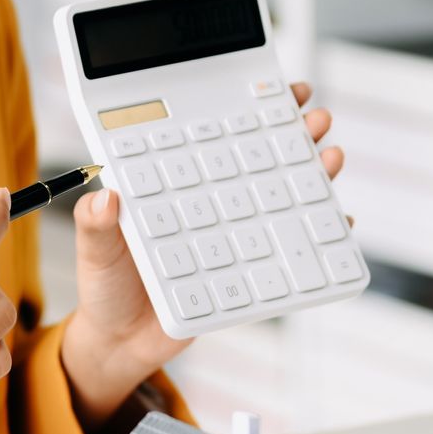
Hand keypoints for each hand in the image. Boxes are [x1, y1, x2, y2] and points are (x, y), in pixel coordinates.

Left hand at [59, 81, 345, 424]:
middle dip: (295, 135)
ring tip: (333, 157)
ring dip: (314, 177)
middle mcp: (211, 207)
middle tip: (317, 118)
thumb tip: (106, 197)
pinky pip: (287, 254)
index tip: (279, 89)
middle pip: (261, 163)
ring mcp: (233, 239)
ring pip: (282, 201)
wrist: (121, 344)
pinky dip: (317, 239)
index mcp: (177, 188)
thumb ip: (96, 225)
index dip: (250, 113)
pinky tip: (338, 223)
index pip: (220, 141)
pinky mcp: (247, 276)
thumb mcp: (95, 252)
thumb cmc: (105, 289)